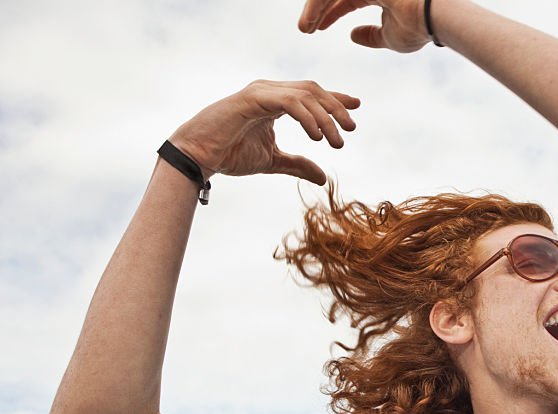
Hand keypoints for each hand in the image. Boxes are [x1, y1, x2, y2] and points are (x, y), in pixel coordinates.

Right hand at [168, 80, 358, 184]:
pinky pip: (289, 102)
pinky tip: (316, 136)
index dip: (336, 99)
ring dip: (326, 117)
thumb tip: (323, 176)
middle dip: (336, 107)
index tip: (356, 107)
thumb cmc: (229, 155)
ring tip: (336, 140)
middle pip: (313, 90)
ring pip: (305, 95)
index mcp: (274, 100)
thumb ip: (298, 165)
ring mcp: (260, 92)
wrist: (198, 158)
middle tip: (351, 128)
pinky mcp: (252, 99)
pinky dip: (307, 117)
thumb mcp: (273, 161)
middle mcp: (269, 90)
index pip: (311, 94)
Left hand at [298, 0, 430, 52]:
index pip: (346, 0)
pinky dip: (317, 7)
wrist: (434, 17)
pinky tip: (310, 23)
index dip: (330, 14)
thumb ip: (372, 36)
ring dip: (314, 9)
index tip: (316, 28)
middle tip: (305, 28)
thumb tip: (354, 36)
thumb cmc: (418, 28)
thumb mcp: (390, 36)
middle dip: (317, 10)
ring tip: (304, 28)